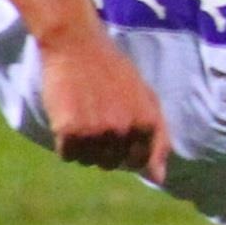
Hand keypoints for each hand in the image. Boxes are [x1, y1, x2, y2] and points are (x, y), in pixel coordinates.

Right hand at [42, 24, 168, 180]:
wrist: (77, 45)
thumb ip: (158, 139)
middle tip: (97, 119)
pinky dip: (66, 143)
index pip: (139, 162)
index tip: (117, 133)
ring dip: (84, 146)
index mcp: (148, 123)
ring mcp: (97, 132)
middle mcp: (125, 131)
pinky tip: (69, 118)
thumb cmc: (114, 71)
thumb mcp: (146, 98)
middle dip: (104, 148)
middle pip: (111, 164)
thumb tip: (159, 179)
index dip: (126, 151)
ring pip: (88, 162)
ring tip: (83, 116)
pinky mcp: (70, 131)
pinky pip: (68, 155)